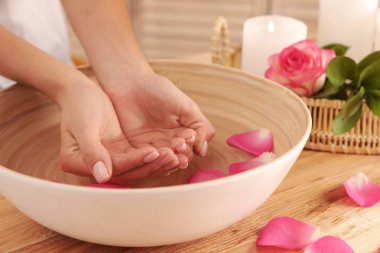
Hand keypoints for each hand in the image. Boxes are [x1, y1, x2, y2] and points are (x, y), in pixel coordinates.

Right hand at [58, 82, 179, 182]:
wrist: (79, 92)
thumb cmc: (78, 106)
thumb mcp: (83, 126)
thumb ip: (92, 151)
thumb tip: (103, 177)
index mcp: (78, 163)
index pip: (114, 167)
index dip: (135, 161)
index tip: (154, 152)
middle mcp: (95, 166)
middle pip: (128, 170)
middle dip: (151, 164)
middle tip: (172, 156)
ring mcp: (109, 158)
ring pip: (137, 164)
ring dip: (157, 160)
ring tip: (176, 153)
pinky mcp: (120, 150)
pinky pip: (139, 155)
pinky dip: (155, 153)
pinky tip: (171, 148)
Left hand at [103, 72, 215, 176]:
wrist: (130, 83)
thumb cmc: (159, 90)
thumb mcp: (186, 107)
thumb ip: (201, 127)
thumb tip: (203, 151)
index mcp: (183, 132)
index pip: (191, 147)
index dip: (190, 145)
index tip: (188, 138)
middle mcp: (169, 142)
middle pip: (178, 157)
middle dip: (180, 155)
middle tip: (178, 147)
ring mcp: (153, 146)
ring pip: (163, 161)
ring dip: (167, 160)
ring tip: (169, 154)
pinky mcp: (137, 149)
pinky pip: (146, 160)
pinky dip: (151, 160)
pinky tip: (154, 155)